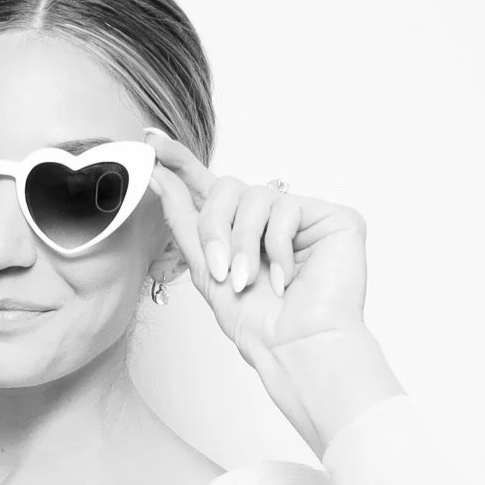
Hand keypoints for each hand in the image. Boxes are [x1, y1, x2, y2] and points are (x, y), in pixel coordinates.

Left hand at [143, 131, 398, 453]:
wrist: (294, 346)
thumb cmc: (256, 321)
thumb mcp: (204, 268)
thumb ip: (184, 220)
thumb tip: (158, 176)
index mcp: (241, 228)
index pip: (209, 185)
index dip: (180, 160)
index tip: (148, 139)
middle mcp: (272, 216)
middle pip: (227, 187)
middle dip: (214, 229)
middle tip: (218, 270)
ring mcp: (305, 214)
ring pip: (254, 196)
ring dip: (243, 244)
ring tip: (249, 280)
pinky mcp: (336, 217)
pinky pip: (287, 208)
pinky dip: (278, 248)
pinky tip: (287, 278)